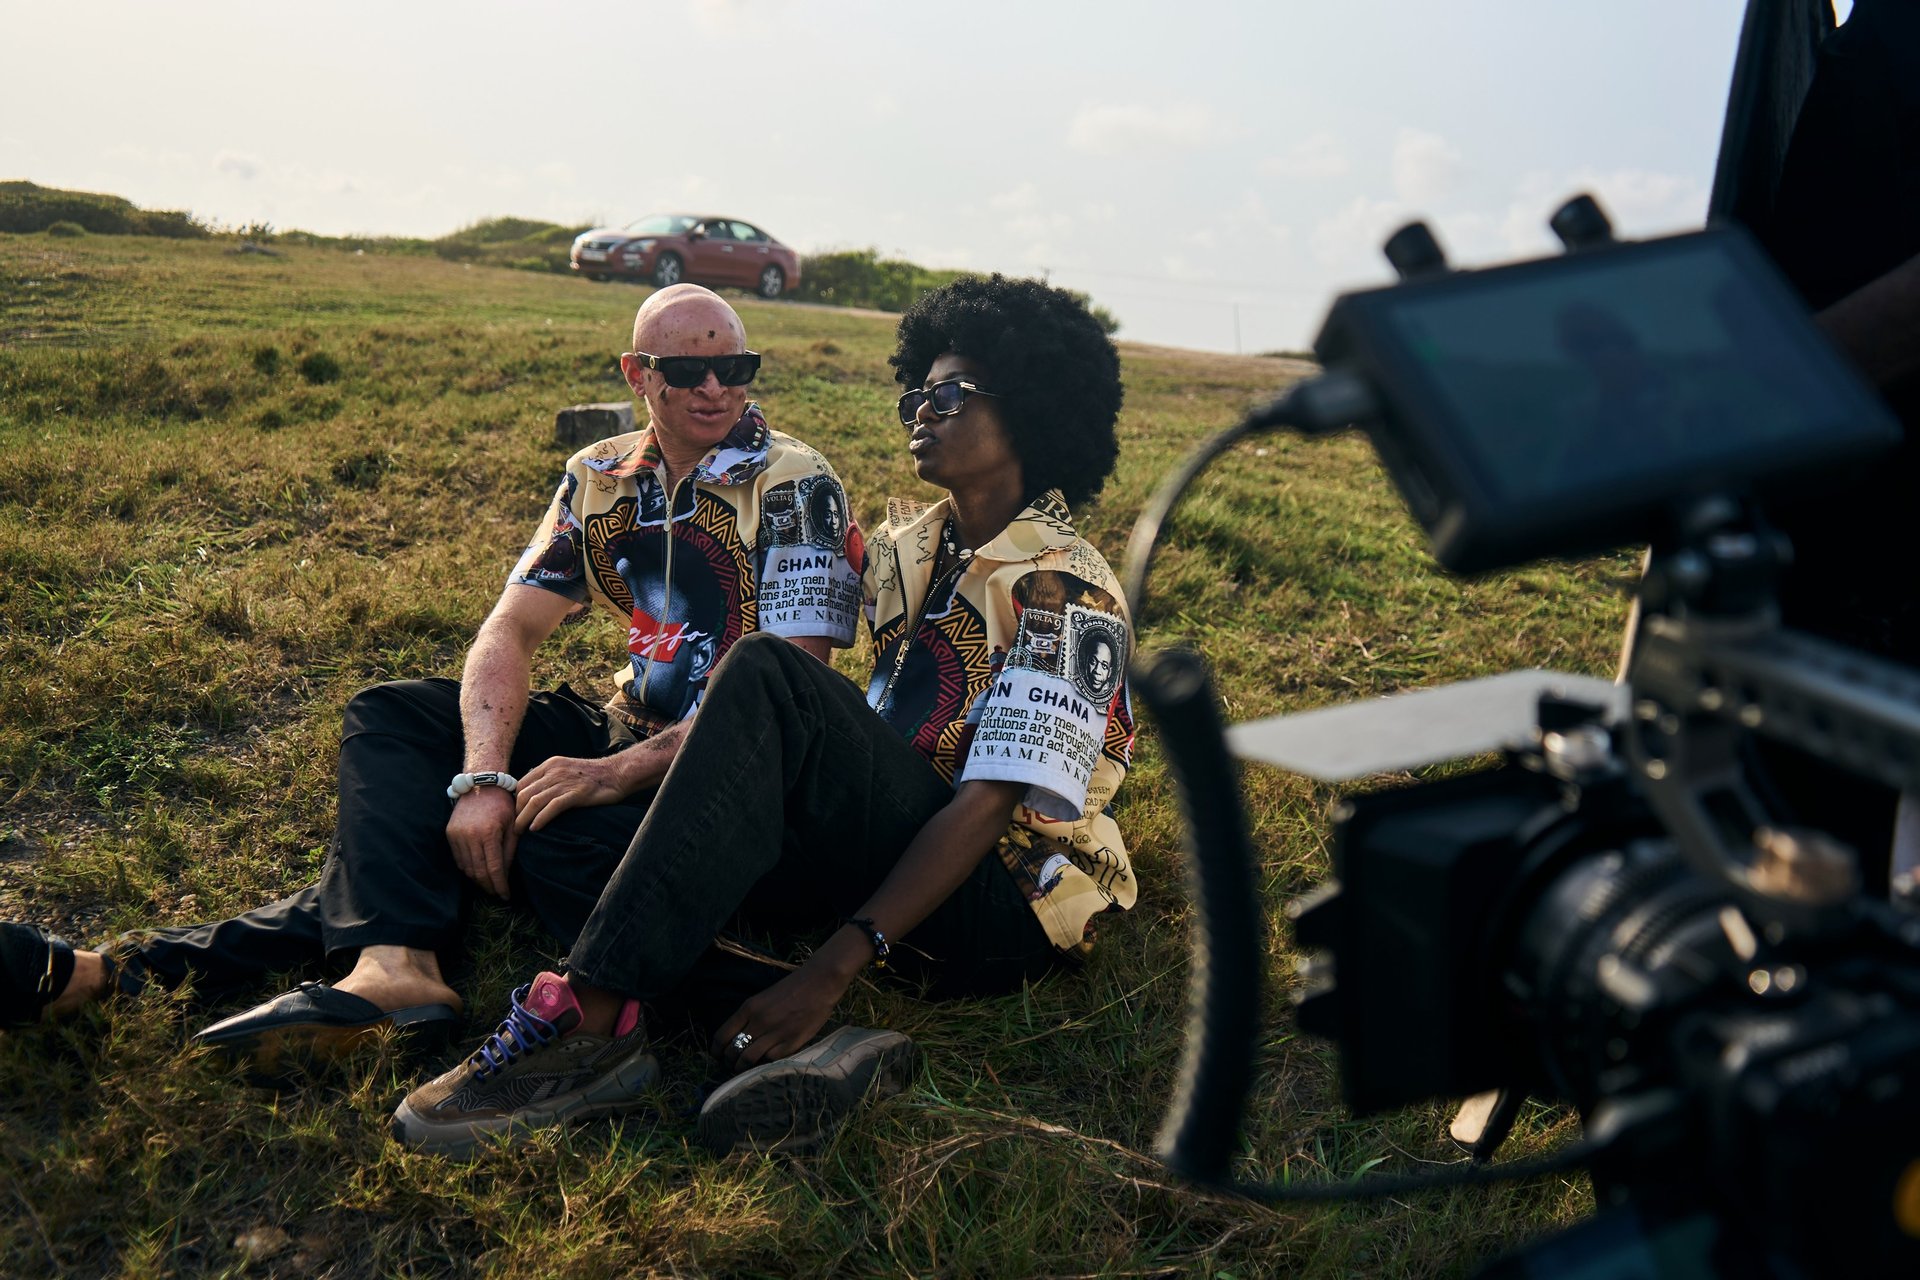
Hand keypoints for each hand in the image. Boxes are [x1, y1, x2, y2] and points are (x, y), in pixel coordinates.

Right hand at [446, 786, 517, 898]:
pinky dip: (467, 869)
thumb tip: (506, 875)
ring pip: (466, 868)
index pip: (494, 868)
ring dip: (477, 880)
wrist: (481, 786)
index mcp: (489, 833)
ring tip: (488, 885)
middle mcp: (470, 836)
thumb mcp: (512, 826)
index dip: (500, 885)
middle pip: (478, 871)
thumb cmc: (502, 805)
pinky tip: (477, 872)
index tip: (506, 895)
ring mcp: (457, 835)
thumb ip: (509, 851)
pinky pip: (458, 859)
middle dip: (488, 886)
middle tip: (497, 893)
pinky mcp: (450, 834)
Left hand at [513, 755, 630, 833]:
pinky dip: (540, 819)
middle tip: (514, 828)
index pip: (522, 784)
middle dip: (516, 813)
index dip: (515, 802)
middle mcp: (554, 771)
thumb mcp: (567, 770)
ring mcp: (565, 782)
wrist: (617, 773)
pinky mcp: (576, 793)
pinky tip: (535, 829)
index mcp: (550, 765)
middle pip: (524, 794)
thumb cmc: (592, 776)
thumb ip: (550, 779)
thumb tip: (534, 795)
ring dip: (523, 819)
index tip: (515, 815)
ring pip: (534, 802)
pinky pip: (552, 807)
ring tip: (520, 832)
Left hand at [711, 959, 854, 1071]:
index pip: (722, 1036)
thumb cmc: (791, 988)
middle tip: (731, 1064)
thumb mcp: (762, 998)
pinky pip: (770, 1059)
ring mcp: (775, 1033)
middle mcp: (759, 1022)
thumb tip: (737, 1037)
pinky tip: (764, 1061)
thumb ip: (749, 1017)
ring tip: (744, 1068)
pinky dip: (764, 1062)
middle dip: (729, 1061)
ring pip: (748, 1059)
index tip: (717, 1055)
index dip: (716, 1050)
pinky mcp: (791, 1043)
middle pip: (733, 1051)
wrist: (819, 983)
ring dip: (743, 1067)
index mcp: (749, 1008)